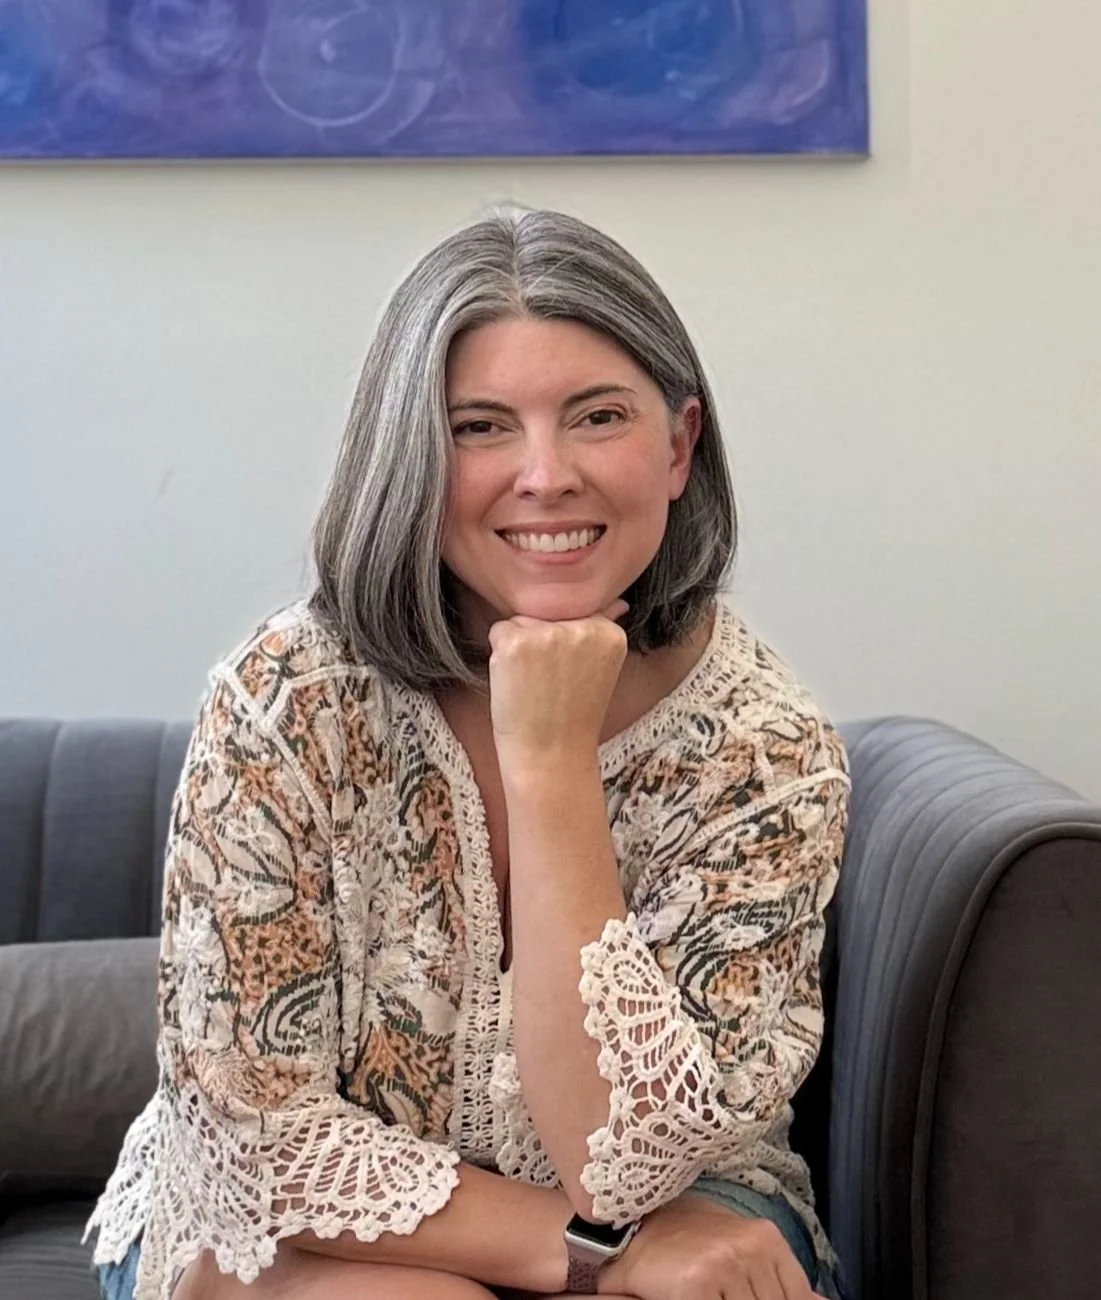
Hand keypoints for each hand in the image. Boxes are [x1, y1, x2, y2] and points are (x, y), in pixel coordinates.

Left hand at [486, 599, 629, 768]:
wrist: (552, 755)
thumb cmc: (570, 718)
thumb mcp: (598, 669)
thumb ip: (603, 631)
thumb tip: (618, 603)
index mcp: (610, 634)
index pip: (571, 617)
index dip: (562, 649)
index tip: (570, 679)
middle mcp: (584, 627)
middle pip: (545, 617)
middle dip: (541, 645)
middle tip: (551, 686)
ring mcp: (550, 634)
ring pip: (521, 622)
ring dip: (520, 650)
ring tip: (535, 686)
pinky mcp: (517, 642)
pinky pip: (499, 631)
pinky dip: (499, 657)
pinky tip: (518, 683)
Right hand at [598, 1193, 817, 1299]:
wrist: (627, 1229)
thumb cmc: (683, 1241)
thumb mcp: (739, 1249)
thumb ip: (778, 1278)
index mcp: (765, 1239)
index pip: (798, 1298)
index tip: (756, 1298)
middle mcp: (749, 1249)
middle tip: (726, 1294)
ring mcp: (724, 1267)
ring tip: (712, 1293)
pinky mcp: (696, 1287)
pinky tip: (694, 1299)